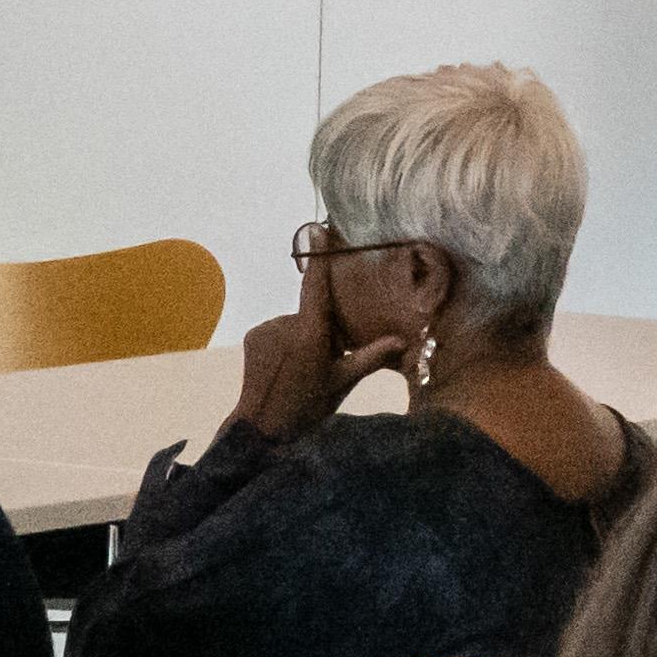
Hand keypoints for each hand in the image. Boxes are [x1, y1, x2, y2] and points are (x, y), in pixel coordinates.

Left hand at [231, 256, 410, 440]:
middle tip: (324, 363)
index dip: (319, 256)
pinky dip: (285, 343)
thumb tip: (403, 341)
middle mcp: (286, 323)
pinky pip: (277, 331)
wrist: (262, 428)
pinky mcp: (253, 335)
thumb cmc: (307, 407)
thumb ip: (371, 357)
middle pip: (312, 313)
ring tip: (303, 370)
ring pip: (294, 324)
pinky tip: (286, 367)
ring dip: (302, 338)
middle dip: (321, 330)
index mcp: (311, 332)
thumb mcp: (343, 383)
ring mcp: (266, 328)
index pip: (316, 285)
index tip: (319, 228)